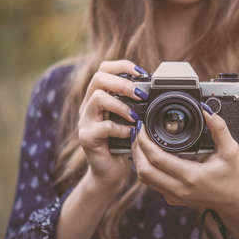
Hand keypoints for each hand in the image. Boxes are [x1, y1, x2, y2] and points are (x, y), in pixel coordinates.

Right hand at [78, 60, 148, 187]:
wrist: (109, 172)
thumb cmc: (122, 143)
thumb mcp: (129, 119)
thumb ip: (135, 104)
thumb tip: (153, 89)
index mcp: (98, 97)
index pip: (104, 69)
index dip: (122, 66)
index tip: (141, 73)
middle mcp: (88, 106)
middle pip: (98, 78)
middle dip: (123, 83)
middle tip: (140, 95)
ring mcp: (85, 121)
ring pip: (97, 98)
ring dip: (121, 105)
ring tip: (135, 116)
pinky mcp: (86, 138)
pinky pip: (103, 126)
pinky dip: (121, 128)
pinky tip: (130, 134)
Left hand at [131, 105, 238, 211]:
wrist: (232, 201)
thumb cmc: (231, 175)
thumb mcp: (230, 150)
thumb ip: (219, 128)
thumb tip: (206, 110)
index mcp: (191, 176)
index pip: (156, 158)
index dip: (145, 141)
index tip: (144, 127)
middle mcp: (179, 189)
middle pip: (143, 170)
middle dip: (137, 148)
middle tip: (139, 132)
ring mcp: (173, 196)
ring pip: (143, 178)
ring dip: (138, 158)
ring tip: (141, 141)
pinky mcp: (171, 198)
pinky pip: (150, 182)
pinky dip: (145, 167)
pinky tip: (149, 154)